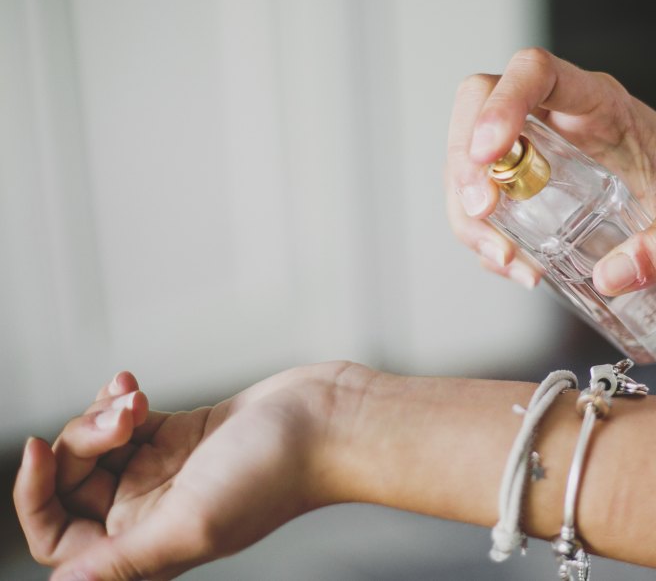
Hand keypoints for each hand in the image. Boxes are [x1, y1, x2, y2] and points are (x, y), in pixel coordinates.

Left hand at [14, 362, 363, 579]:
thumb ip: (125, 559)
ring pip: (98, 444)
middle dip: (84, 440)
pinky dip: (120, 399)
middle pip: (74, 481)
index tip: (37, 451)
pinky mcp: (182, 434)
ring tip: (139, 398)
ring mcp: (166, 470)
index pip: (60, 539)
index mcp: (148, 543)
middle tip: (123, 419)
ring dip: (105, 414)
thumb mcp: (191, 522)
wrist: (329, 420)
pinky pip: (125, 418)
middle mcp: (151, 511)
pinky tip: (136, 387)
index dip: (35, 497)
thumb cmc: (278, 473)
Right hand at [446, 47, 655, 295]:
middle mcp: (558, 114)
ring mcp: (536, 144)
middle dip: (465, 159)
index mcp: (598, 102)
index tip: (490, 154)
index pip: (535, 71)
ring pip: (469, 152)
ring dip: (467, 207)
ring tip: (505, 259)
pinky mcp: (527, 179)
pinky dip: (482, 232)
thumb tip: (613, 278)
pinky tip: (513, 264)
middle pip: (479, 102)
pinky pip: (484, 193)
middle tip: (483, 213)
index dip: (501, 103)